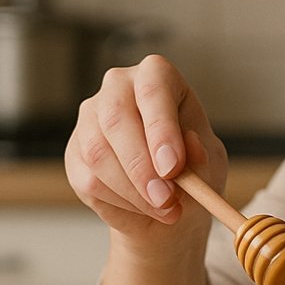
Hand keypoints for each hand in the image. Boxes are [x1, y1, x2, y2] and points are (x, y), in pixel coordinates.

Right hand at [65, 54, 228, 245]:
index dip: (161, 129)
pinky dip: (120, 203)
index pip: (153, 90)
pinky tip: (143, 209)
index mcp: (157, 75)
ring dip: (133, 191)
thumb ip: (202, 155)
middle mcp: (118, 87)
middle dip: (142, 167)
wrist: (169, 199)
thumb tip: (190, 147)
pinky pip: (89, 180)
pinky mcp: (74, 151)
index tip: (172, 168)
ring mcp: (90, 117)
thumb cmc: (193, 169)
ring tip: (165, 209)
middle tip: (166, 200)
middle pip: (117, 119)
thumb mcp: (210, 162)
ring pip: (99, 154)